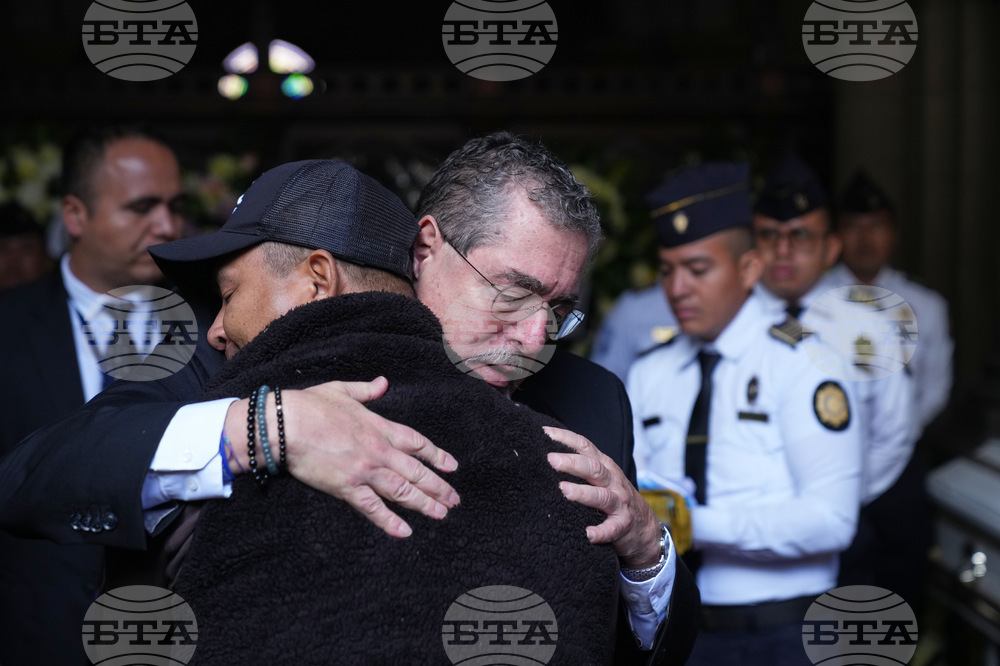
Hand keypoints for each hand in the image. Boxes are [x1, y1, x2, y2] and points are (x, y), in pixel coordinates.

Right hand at [226, 377, 458, 538]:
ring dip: (424, 503)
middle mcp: (379, 450)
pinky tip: (404, 532)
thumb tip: (383, 382)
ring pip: (402, 490)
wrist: (286, 424)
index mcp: (379, 427)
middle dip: (438, 486)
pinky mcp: (347, 487)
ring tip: (441, 514)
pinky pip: (373, 508)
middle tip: (454, 499)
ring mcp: (365, 470)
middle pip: (416, 471)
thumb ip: (367, 390)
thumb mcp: (342, 390)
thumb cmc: (310, 405)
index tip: (452, 466)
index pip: (417, 443)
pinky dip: (389, 521)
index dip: (436, 455)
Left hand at [544, 426, 661, 568]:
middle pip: (593, 468)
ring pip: (601, 496)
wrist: (645, 527)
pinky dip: (601, 532)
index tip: (545, 433)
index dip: (566, 438)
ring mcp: (619, 503)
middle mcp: (612, 481)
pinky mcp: (623, 525)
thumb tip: (548, 454)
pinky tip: (589, 534)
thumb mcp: (603, 476)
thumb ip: (583, 465)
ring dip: (582, 493)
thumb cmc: (615, 497)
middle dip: (571, 462)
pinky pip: (612, 529)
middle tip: (551, 460)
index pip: (585, 446)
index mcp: (605, 466)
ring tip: (564, 490)